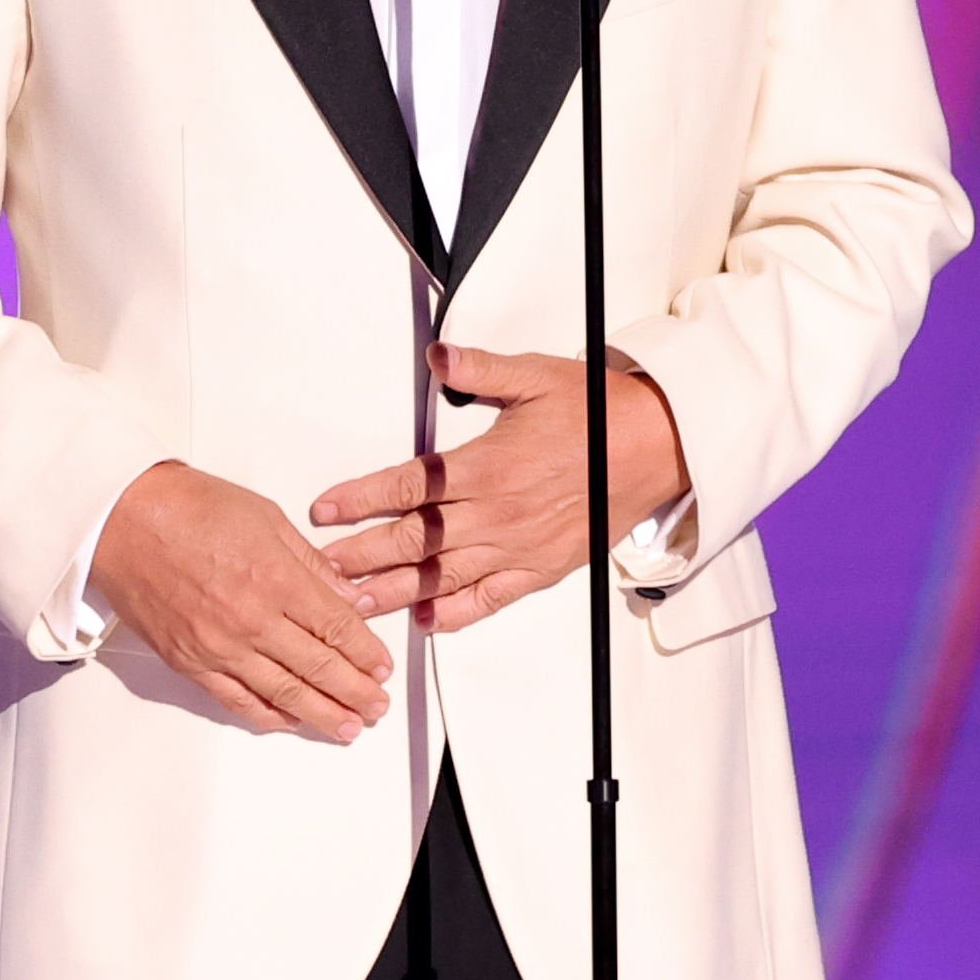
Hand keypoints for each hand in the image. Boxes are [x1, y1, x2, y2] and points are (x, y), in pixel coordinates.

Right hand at [90, 461, 392, 741]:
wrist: (121, 519)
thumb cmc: (187, 507)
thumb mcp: (267, 517)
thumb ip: (310, 562)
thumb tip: (347, 593)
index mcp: (276, 578)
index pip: (337, 629)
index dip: (366, 654)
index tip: (381, 668)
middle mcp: (251, 619)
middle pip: (318, 667)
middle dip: (354, 692)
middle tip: (375, 708)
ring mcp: (218, 646)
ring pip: (282, 692)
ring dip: (320, 714)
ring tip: (346, 727)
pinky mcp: (189, 661)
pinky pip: (236, 700)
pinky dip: (267, 715)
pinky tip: (289, 720)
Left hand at [308, 345, 688, 633]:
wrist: (656, 448)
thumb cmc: (600, 414)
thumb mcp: (536, 376)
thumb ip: (480, 370)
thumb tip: (440, 357)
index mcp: (489, 465)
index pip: (409, 486)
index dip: (362, 498)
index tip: (327, 510)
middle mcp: (499, 512)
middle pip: (416, 539)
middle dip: (363, 555)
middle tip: (323, 569)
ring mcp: (519, 546)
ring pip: (444, 576)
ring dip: (396, 591)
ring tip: (355, 605)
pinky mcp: (541, 568)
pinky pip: (491, 598)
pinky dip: (457, 614)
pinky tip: (428, 622)